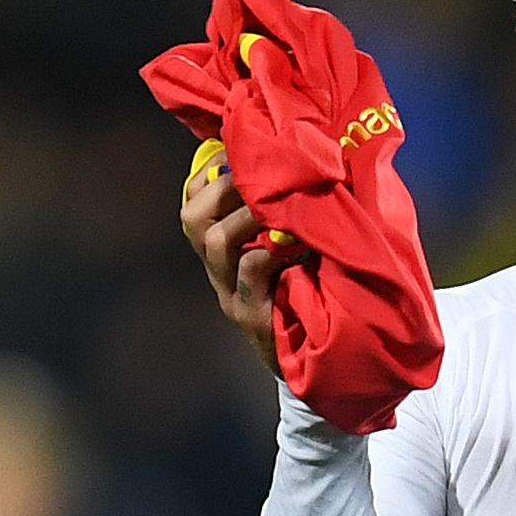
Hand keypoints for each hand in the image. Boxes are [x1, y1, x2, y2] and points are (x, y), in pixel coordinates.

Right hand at [179, 145, 301, 371]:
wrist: (321, 365)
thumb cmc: (316, 297)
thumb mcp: (297, 250)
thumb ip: (290, 216)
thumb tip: (307, 161)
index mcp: (225, 251)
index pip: (195, 202)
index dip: (210, 172)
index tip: (240, 151)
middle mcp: (220, 271)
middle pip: (194, 218)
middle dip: (226, 188)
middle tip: (262, 177)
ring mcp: (231, 294)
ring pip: (216, 241)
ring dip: (249, 214)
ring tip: (280, 206)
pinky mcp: (251, 316)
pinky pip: (252, 271)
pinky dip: (273, 250)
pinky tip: (300, 243)